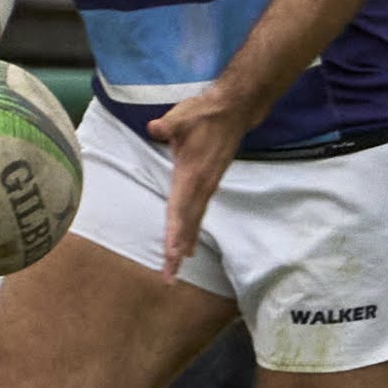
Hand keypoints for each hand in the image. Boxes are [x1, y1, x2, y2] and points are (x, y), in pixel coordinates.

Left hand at [144, 80, 258, 279]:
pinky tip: (187, 242)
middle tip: (169, 276)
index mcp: (192, 174)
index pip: (180, 209)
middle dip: (178, 251)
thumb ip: (167, 125)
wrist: (234, 110)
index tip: (171, 255)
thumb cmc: (205, 113)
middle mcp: (201, 186)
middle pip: (187, 223)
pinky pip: (199, 212)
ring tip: (176, 267)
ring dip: (184, 244)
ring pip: (194, 220)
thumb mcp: (182, 115)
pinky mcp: (210, 183)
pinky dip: (191, 230)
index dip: (175, 233)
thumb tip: (153, 128)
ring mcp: (208, 186)